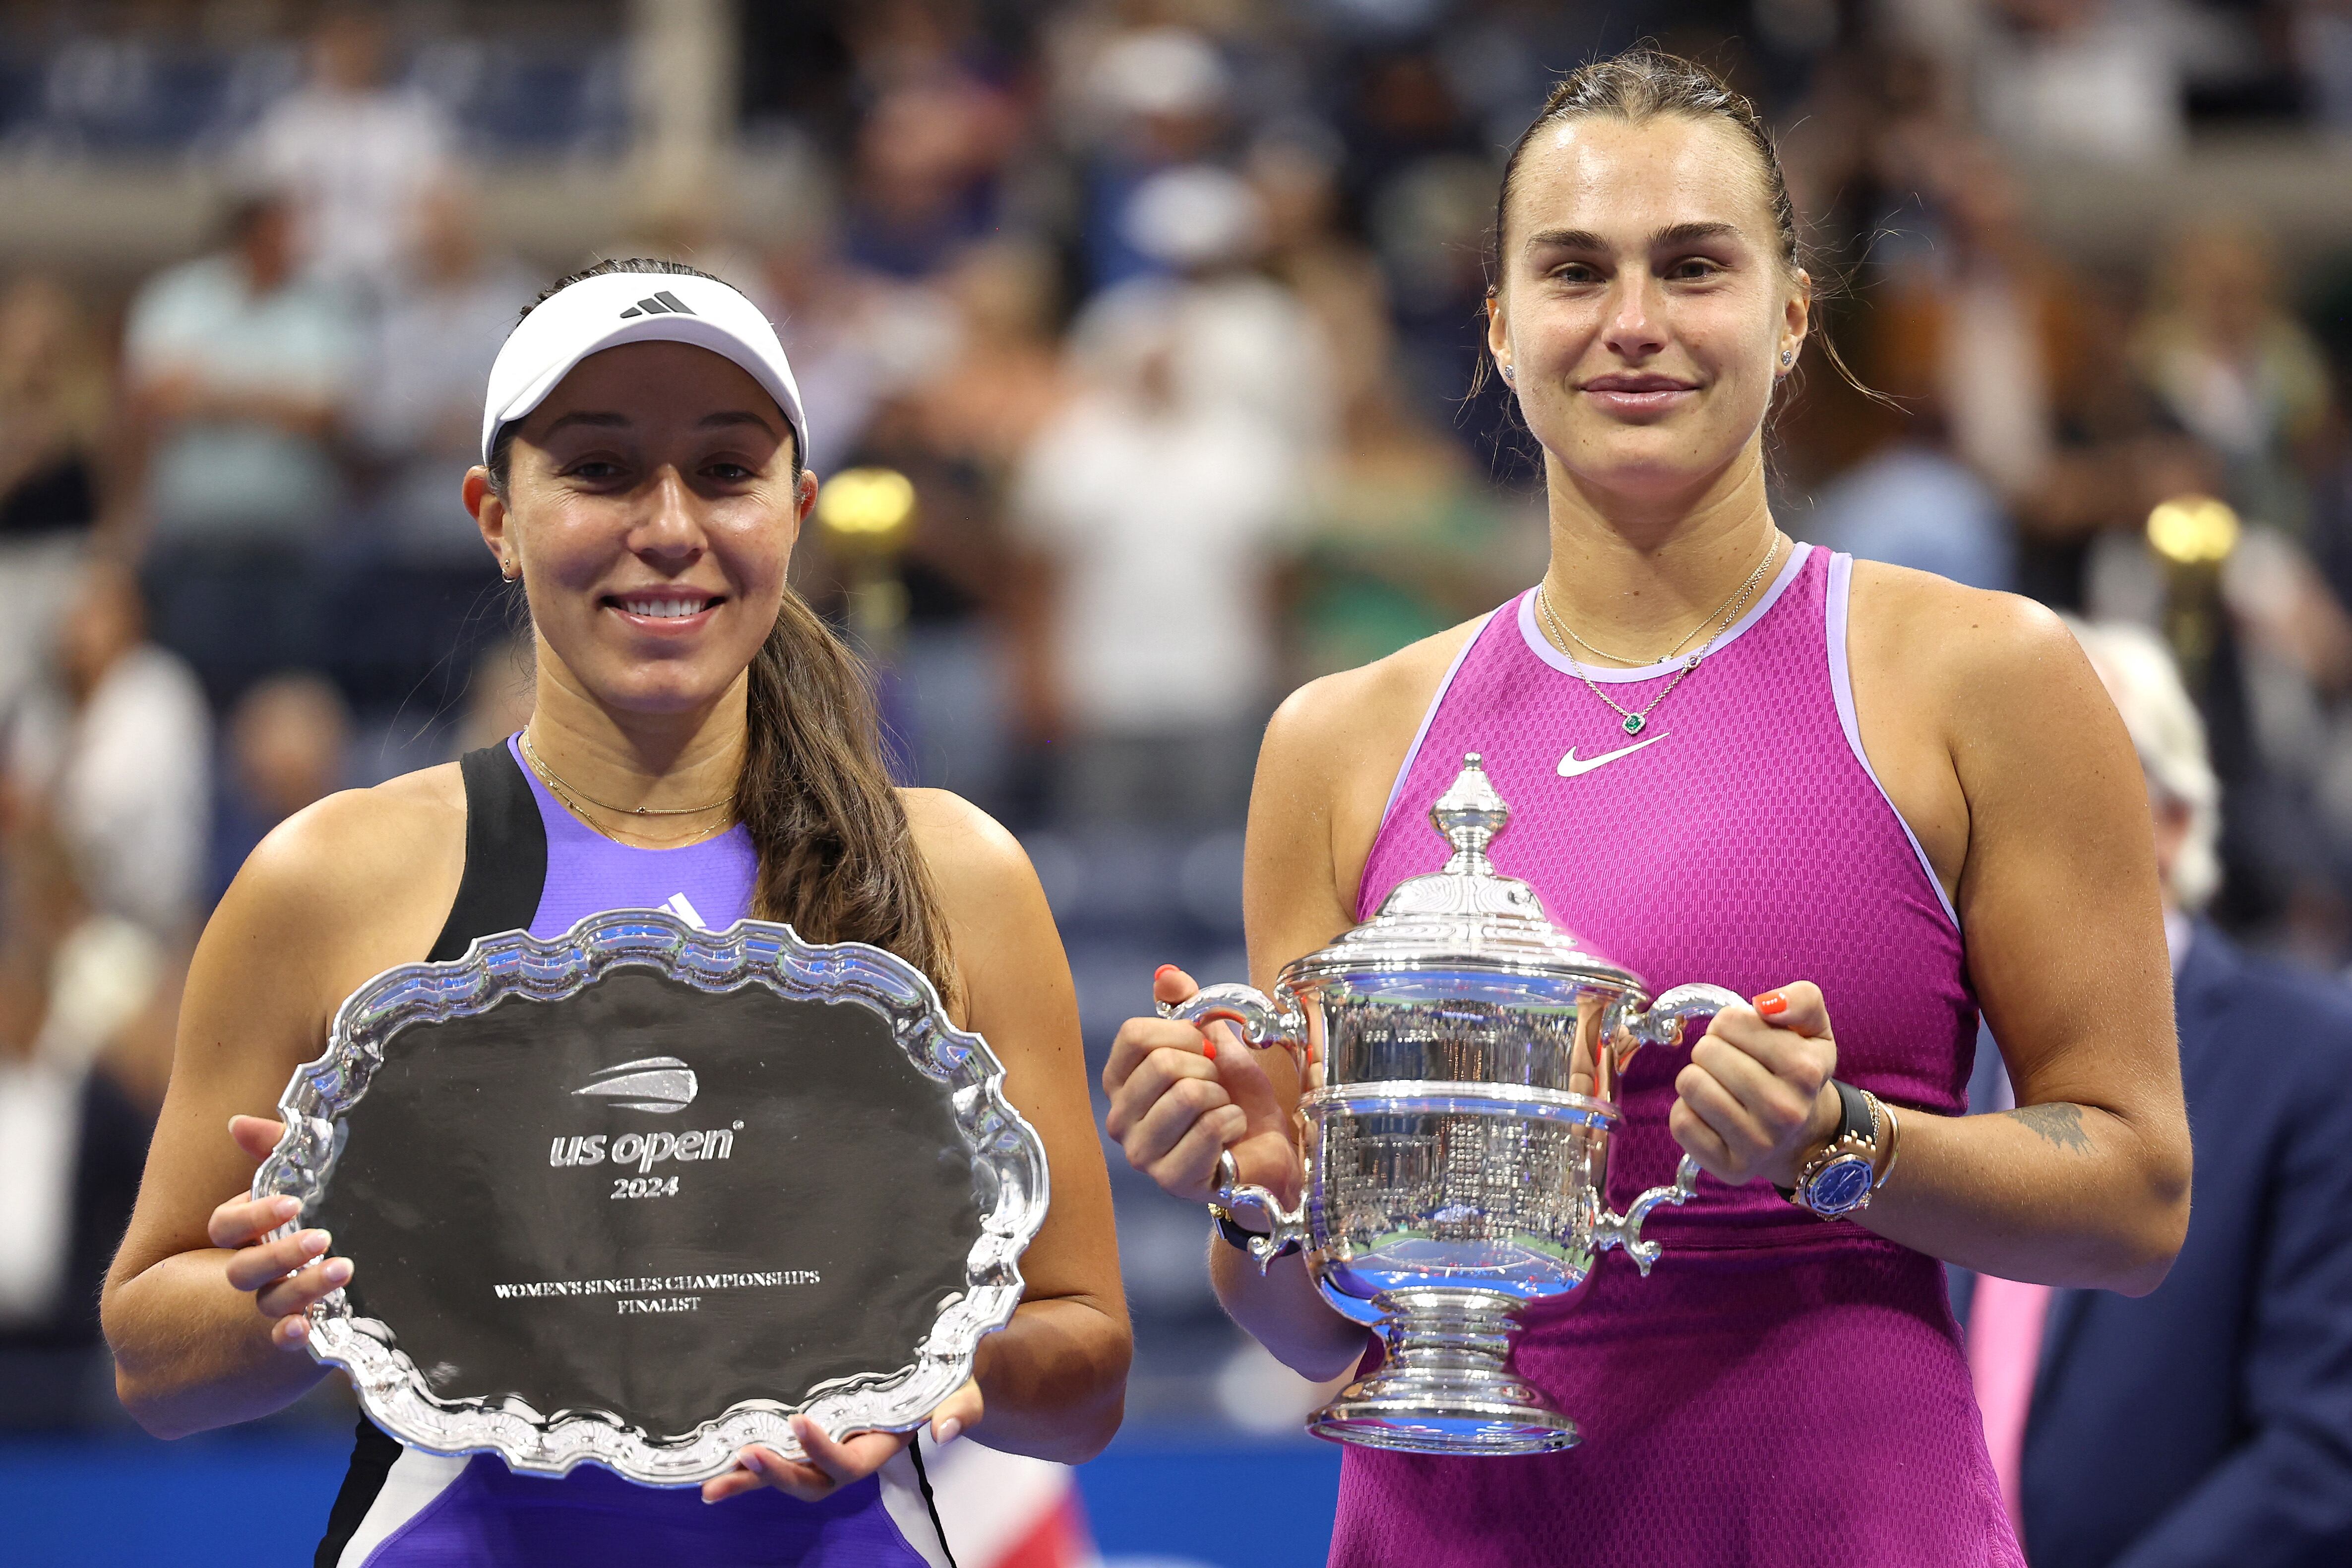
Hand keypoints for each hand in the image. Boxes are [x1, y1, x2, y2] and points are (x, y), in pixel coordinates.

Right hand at [209, 1114, 349, 1350]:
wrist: (354, 1249)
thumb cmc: (316, 1204)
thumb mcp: (303, 1171)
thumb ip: (276, 1146)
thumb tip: (237, 1123)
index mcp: (247, 1231)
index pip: (225, 1227)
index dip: (251, 1216)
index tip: (293, 1203)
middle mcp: (254, 1266)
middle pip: (243, 1270)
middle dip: (280, 1254)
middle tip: (322, 1238)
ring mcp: (273, 1298)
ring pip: (269, 1301)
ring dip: (300, 1289)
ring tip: (342, 1269)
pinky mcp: (300, 1321)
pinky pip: (283, 1336)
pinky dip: (289, 1335)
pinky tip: (304, 1329)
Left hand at [701, 1381, 981, 1504]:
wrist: (937, 1370)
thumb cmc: (948, 1379)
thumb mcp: (961, 1391)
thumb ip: (959, 1409)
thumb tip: (946, 1429)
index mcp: (881, 1448)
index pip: (849, 1463)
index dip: (823, 1450)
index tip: (799, 1421)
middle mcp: (849, 1456)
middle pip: (809, 1482)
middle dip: (777, 1475)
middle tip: (746, 1456)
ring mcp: (824, 1449)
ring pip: (785, 1474)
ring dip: (748, 1480)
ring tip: (712, 1482)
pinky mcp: (807, 1436)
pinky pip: (776, 1455)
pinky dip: (745, 1464)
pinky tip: (712, 1464)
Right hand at [1101, 966, 1298, 1207]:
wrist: (1265, 1149)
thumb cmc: (1234, 1096)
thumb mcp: (1214, 1042)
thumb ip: (1188, 1005)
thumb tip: (1167, 975)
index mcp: (1118, 1081)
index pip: (1134, 1035)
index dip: (1182, 1032)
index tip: (1205, 1047)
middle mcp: (1118, 1119)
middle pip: (1162, 1064)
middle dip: (1207, 1068)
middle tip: (1217, 1085)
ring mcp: (1141, 1153)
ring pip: (1188, 1095)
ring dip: (1221, 1097)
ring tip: (1222, 1110)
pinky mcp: (1171, 1179)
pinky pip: (1212, 1126)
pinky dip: (1234, 1121)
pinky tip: (1230, 1135)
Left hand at [1668, 983, 1841, 1188]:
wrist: (1803, 1136)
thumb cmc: (1797, 1073)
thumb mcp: (1813, 1029)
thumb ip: (1801, 999)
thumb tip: (1764, 1004)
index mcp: (1805, 1070)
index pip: (1729, 1022)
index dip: (1731, 1025)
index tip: (1748, 1041)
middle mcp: (1785, 1111)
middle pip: (1705, 1052)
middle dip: (1713, 1051)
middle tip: (1733, 1066)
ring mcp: (1758, 1144)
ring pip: (1689, 1084)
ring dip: (1699, 1079)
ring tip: (1723, 1088)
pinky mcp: (1729, 1167)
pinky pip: (1681, 1122)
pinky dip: (1689, 1112)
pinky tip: (1714, 1116)